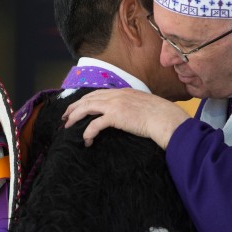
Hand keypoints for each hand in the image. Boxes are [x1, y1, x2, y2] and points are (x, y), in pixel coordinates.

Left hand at [62, 88, 189, 148]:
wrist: (166, 119)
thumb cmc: (160, 116)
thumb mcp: (144, 105)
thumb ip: (133, 106)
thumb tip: (129, 114)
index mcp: (123, 91)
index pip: (98, 93)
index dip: (85, 100)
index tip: (77, 107)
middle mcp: (117, 95)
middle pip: (88, 98)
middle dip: (74, 107)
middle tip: (66, 117)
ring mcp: (115, 104)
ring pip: (87, 108)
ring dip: (75, 117)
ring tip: (68, 126)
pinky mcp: (115, 116)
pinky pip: (95, 124)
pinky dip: (88, 132)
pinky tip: (86, 140)